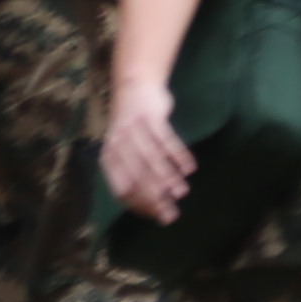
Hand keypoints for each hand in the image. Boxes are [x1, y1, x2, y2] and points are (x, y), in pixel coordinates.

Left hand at [101, 81, 194, 221]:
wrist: (134, 86)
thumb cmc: (132, 126)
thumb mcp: (124, 150)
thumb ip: (135, 174)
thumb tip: (155, 207)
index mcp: (109, 158)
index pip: (123, 189)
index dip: (141, 205)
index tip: (158, 216)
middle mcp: (118, 145)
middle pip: (138, 177)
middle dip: (155, 198)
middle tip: (172, 214)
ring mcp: (134, 130)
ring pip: (152, 160)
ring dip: (168, 178)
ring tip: (182, 193)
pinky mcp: (151, 117)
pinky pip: (166, 140)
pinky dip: (179, 156)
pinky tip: (190, 168)